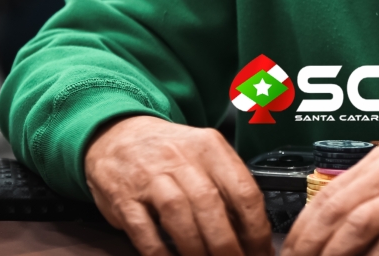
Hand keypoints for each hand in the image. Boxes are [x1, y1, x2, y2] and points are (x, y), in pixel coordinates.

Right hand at [84, 115, 270, 255]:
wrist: (118, 134)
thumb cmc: (170, 152)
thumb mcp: (204, 155)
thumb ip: (227, 186)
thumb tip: (252, 232)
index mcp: (211, 147)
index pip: (243, 190)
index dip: (256, 229)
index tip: (261, 252)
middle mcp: (182, 159)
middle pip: (211, 205)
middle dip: (227, 244)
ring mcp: (150, 177)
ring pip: (179, 215)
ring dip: (196, 250)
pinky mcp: (124, 198)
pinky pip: (144, 230)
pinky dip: (160, 253)